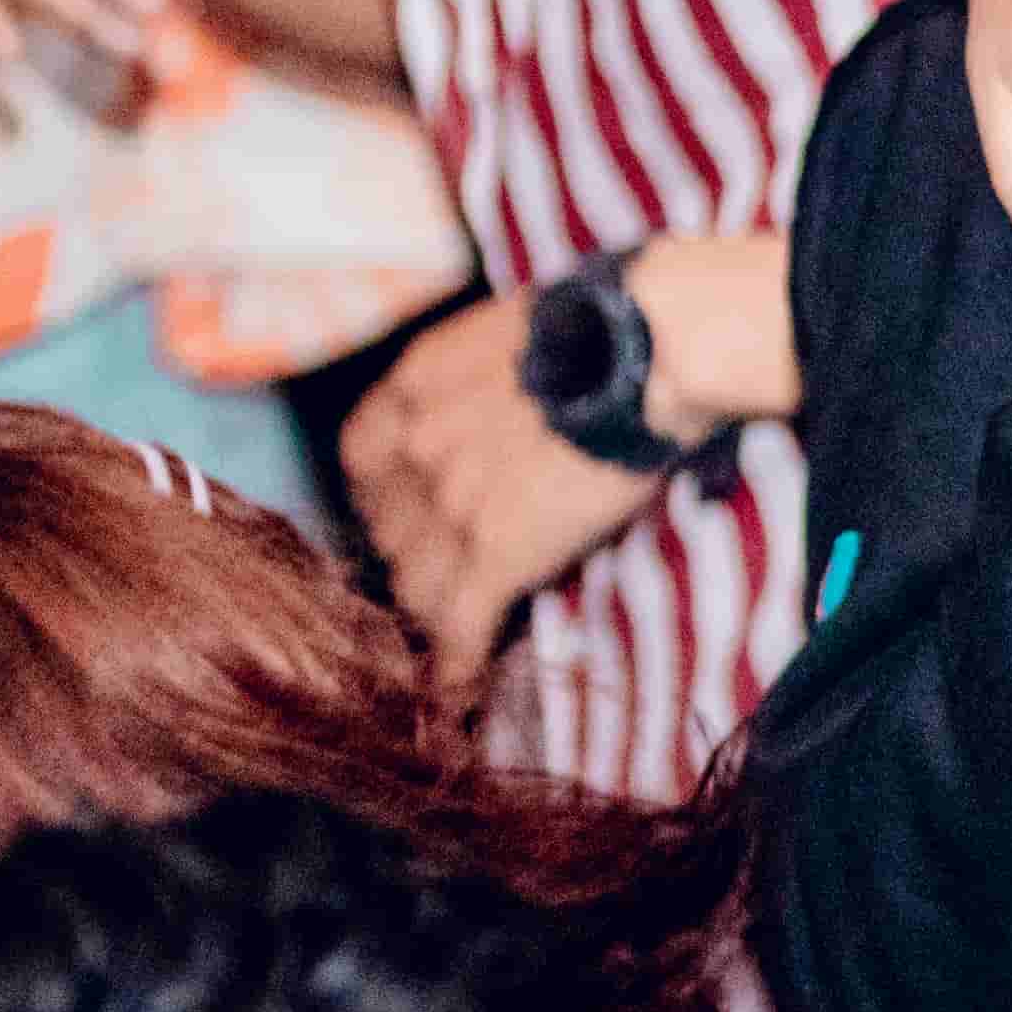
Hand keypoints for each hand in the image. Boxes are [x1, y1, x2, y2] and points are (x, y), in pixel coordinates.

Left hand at [340, 290, 676, 699]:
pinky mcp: (498, 554)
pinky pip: (460, 627)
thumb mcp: (512, 328)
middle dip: (414, 550)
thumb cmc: (608, 320)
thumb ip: (483, 374)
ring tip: (461, 630)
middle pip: (387, 529)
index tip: (411, 508)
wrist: (649, 347)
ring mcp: (450, 506)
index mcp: (413, 386)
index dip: (386, 493)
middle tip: (457, 567)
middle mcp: (414, 449)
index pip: (363, 460)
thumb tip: (512, 394)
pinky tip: (457, 691)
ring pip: (415, 586)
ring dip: (437, 608)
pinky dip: (457, 664)